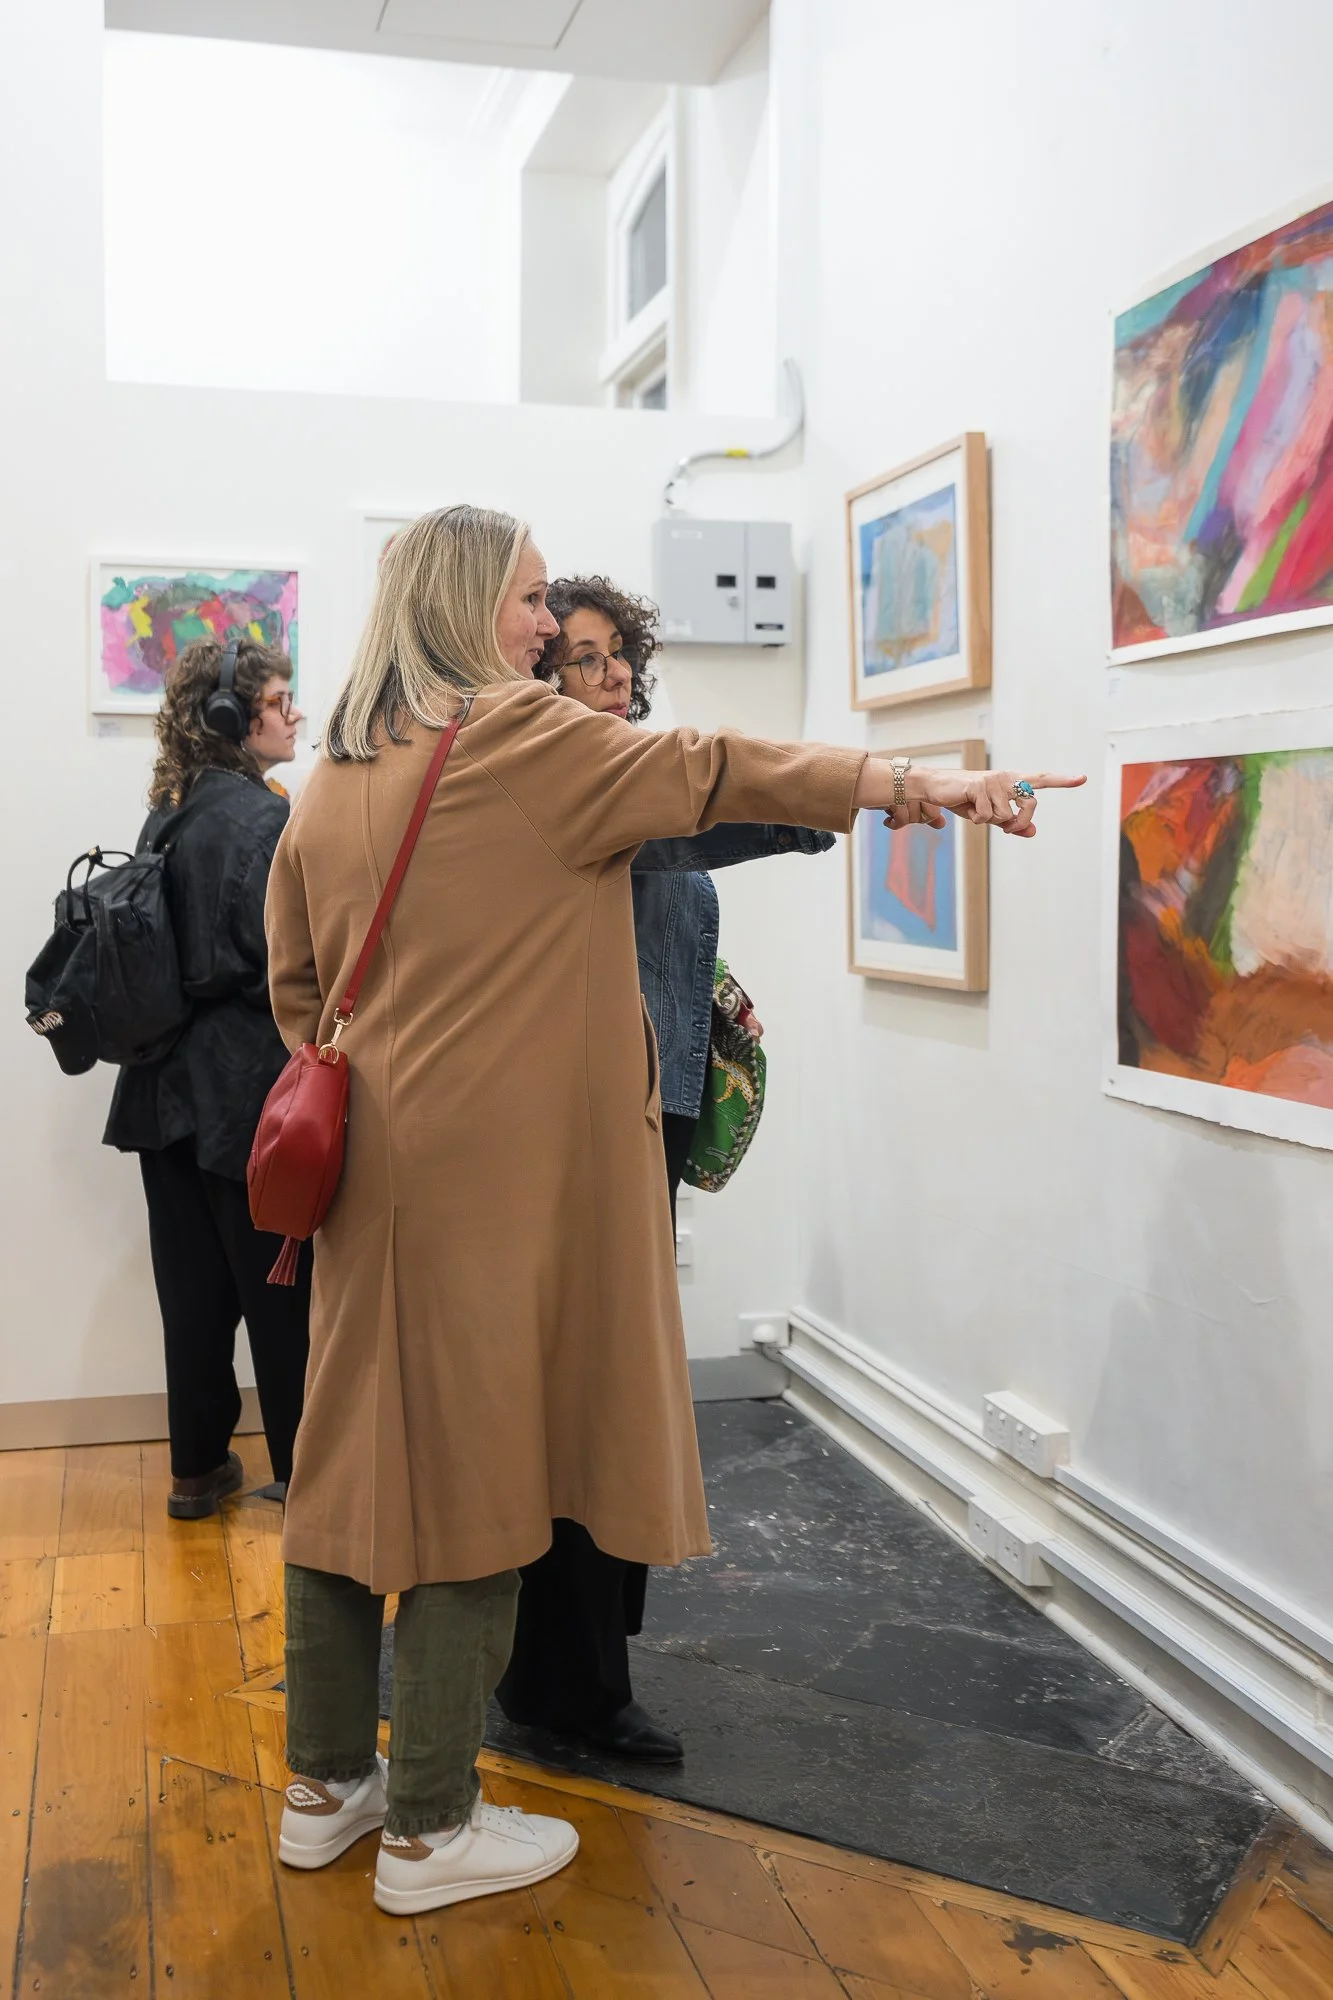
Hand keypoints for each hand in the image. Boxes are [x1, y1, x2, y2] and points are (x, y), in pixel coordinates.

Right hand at [857, 760, 1086, 836]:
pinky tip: (967, 807)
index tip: (1082, 778)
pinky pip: (988, 816)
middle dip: (1019, 824)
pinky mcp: (980, 786)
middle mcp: (1007, 778)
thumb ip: (1012, 823)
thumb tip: (1033, 832)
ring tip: (976, 810)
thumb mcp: (990, 816)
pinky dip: (978, 819)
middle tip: (1008, 831)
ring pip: (1006, 816)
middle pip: (1030, 806)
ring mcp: (994, 780)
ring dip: (991, 821)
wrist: (936, 789)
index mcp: (1011, 782)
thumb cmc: (964, 800)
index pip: (1040, 780)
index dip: (1062, 780)